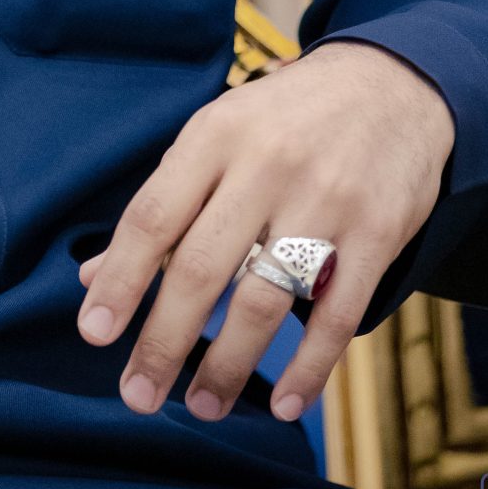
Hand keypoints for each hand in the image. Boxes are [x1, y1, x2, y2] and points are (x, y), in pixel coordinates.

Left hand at [75, 38, 453, 425]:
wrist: (393, 83)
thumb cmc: (284, 120)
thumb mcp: (217, 137)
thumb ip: (163, 205)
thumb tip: (95, 277)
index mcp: (215, 136)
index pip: (153, 217)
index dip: (122, 280)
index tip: (94, 334)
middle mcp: (265, 165)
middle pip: (201, 267)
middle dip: (163, 341)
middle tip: (137, 396)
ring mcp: (325, 199)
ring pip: (265, 299)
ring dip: (227, 364)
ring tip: (201, 405)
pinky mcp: (377, 232)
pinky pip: (337, 315)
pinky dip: (309, 368)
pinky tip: (284, 403)